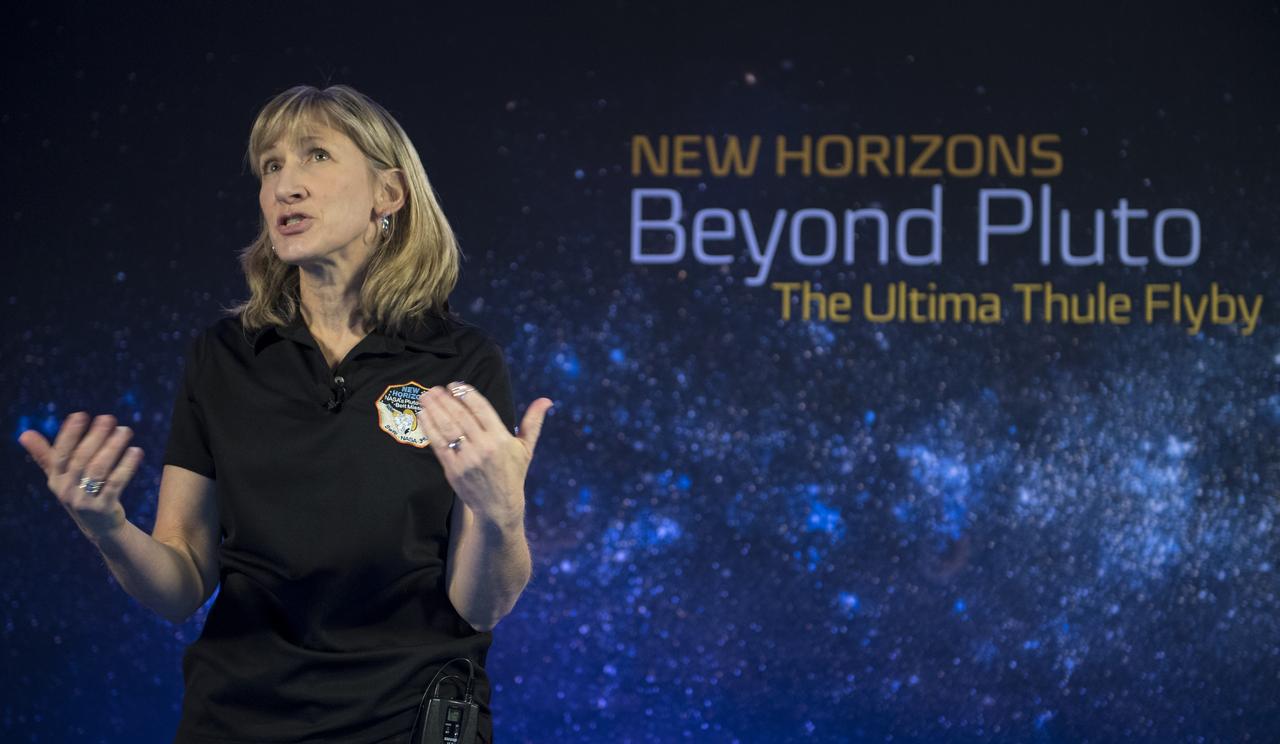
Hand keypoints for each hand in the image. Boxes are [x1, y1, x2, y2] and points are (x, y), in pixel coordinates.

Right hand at [18, 412, 144, 542]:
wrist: (99, 526)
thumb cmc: (79, 493)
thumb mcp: (61, 477)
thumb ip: (45, 455)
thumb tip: (24, 434)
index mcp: (55, 480)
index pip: (60, 454)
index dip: (69, 434)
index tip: (81, 415)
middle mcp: (66, 491)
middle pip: (81, 460)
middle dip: (95, 437)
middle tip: (109, 418)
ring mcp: (84, 501)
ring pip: (99, 470)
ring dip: (113, 447)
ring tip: (125, 430)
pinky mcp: (103, 508)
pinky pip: (116, 483)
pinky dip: (126, 466)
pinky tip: (136, 451)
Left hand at [416, 382, 552, 525]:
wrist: (499, 507)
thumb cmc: (513, 474)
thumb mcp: (526, 448)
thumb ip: (533, 422)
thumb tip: (546, 400)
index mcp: (501, 439)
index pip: (481, 408)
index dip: (466, 394)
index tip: (455, 385)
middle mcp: (484, 447)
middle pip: (461, 416)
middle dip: (445, 399)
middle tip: (435, 387)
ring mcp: (467, 458)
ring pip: (447, 427)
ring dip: (435, 409)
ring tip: (425, 396)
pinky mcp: (453, 469)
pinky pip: (439, 444)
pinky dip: (430, 427)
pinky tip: (423, 415)